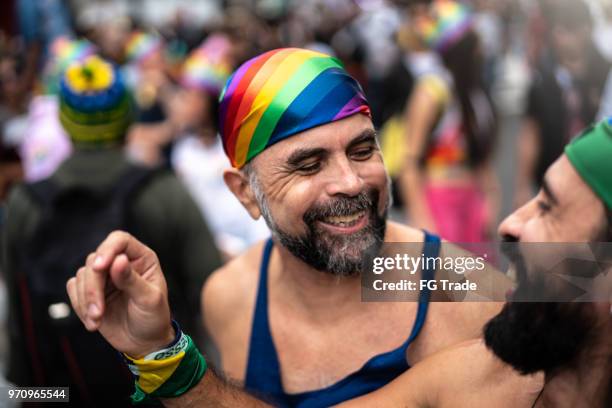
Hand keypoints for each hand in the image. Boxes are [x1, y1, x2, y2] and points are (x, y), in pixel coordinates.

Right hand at [66, 231, 174, 357]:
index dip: (107, 250)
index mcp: (141, 258)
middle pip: (95, 260)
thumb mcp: (149, 300)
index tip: (99, 268)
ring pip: (82, 275)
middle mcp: (120, 263)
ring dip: (86, 300)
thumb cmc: (154, 318)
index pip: (120, 240)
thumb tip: (118, 260)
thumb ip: (133, 280)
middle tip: (98, 312)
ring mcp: (104, 277)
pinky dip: (79, 305)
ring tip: (97, 320)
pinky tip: (93, 321)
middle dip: (93, 287)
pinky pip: (74, 289)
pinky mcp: (90, 291)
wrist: (144, 342)